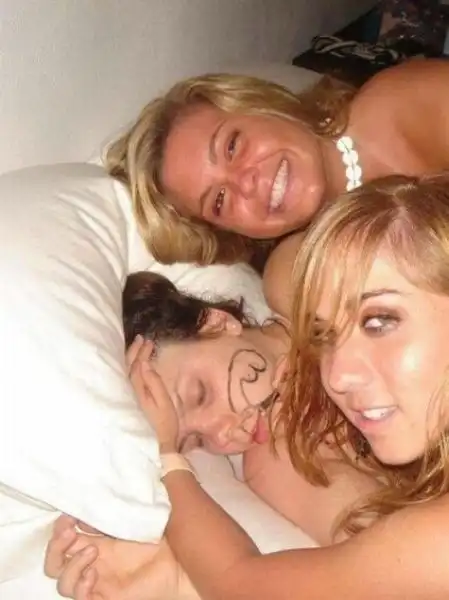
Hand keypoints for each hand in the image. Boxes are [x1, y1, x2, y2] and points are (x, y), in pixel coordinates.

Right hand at [45, 515, 197, 599]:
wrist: (181, 561)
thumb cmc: (161, 537)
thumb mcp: (134, 517)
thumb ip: (113, 509)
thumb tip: (93, 497)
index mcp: (96, 542)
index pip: (63, 539)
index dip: (59, 527)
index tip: (69, 513)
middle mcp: (92, 562)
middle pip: (54, 562)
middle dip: (55, 545)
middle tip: (69, 530)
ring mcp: (98, 581)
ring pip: (62, 582)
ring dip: (71, 564)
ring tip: (93, 550)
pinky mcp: (106, 597)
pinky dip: (80, 586)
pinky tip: (93, 573)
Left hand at [127, 336, 178, 451]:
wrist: (162, 442)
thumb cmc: (165, 423)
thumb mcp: (164, 402)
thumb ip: (154, 383)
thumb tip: (145, 364)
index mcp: (137, 392)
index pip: (136, 368)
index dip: (141, 353)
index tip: (148, 341)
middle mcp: (131, 393)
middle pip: (128, 368)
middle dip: (134, 352)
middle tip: (141, 338)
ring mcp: (132, 396)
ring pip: (127, 372)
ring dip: (132, 357)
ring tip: (139, 346)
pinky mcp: (135, 399)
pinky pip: (130, 378)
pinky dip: (132, 367)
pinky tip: (138, 363)